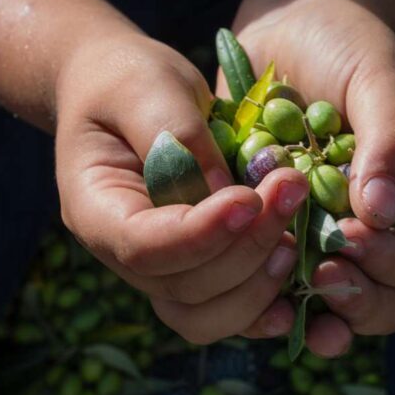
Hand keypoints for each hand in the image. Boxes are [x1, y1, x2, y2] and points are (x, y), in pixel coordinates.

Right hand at [55, 32, 309, 343]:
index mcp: (95, 209)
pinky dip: (263, 306)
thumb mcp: (147, 86)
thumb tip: (225, 195)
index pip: (143, 246)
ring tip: (296, 238)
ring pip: (203, 315)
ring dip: (257, 285)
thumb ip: (180, 135)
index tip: (249, 198)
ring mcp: (160, 267)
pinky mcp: (196, 266)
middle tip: (292, 191)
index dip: (200, 234)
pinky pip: (226, 307)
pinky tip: (299, 284)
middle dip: (246, 249)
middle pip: (182, 287)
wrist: (121, 89)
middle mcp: (123, 253)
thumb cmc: (127, 80)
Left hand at [221, 0, 394, 355]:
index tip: (350, 237)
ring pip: (333, 303)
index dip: (394, 262)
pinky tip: (250, 292)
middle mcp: (372, 226)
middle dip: (358, 299)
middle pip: (386, 296)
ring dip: (317, 315)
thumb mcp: (378, 80)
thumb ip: (390, 141)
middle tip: (320, 274)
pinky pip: (277, 281)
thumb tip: (381, 211)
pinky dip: (268, 296)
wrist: (287, 29)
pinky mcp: (275, 230)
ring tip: (292, 305)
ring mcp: (321, 233)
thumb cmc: (345, 45)